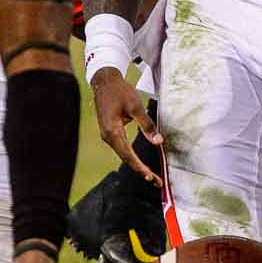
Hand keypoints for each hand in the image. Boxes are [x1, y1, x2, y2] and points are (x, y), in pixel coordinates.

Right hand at [91, 66, 162, 185]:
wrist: (104, 81)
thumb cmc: (120, 91)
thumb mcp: (135, 106)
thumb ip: (146, 125)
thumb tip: (158, 142)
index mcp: (112, 131)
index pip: (128, 155)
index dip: (140, 167)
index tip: (151, 177)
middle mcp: (108, 137)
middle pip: (126, 158)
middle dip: (141, 170)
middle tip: (156, 181)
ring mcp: (107, 135)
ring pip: (123, 154)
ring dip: (136, 164)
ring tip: (151, 175)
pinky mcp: (109, 132)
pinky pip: (121, 148)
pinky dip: (131, 156)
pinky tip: (140, 162)